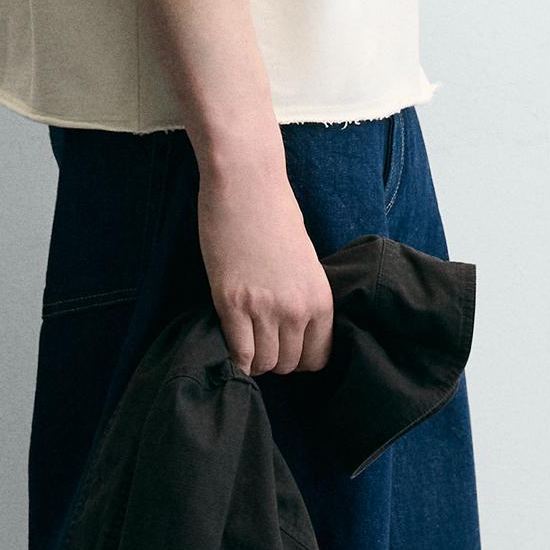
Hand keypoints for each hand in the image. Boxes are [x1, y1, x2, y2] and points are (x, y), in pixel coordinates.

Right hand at [196, 147, 334, 375]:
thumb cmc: (275, 214)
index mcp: (320, 298)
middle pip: (289, 364)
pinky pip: (238, 352)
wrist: (247, 184)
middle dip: (274, 359)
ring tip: (244, 340)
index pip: (318, 357)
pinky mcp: (231, 302)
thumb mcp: (305, 262)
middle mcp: (297, 309)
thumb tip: (292, 328)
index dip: (299, 358)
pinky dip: (233, 357)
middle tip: (260, 342)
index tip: (284, 348)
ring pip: (263, 364)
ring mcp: (264, 308)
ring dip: (253, 359)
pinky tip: (229, 343)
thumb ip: (303, 296)